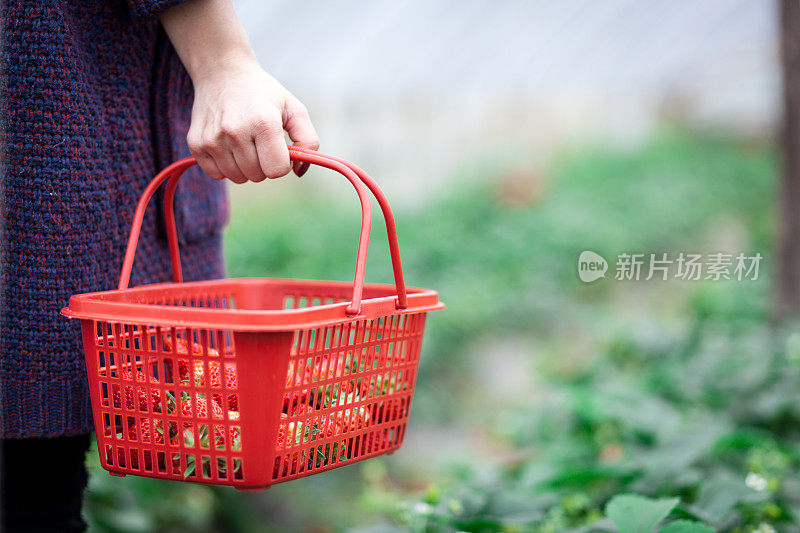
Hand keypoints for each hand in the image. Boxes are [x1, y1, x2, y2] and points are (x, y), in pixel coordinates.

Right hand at [187, 57, 318, 182]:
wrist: (222, 72)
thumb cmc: (263, 94)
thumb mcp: (294, 109)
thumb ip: (308, 141)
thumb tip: (300, 171)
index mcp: (264, 123)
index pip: (277, 170)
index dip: (282, 162)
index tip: (278, 146)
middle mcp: (235, 132)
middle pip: (258, 176)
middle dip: (264, 163)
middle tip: (259, 140)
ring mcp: (213, 139)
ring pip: (237, 178)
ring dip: (244, 166)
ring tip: (243, 140)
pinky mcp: (196, 144)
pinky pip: (217, 174)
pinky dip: (225, 165)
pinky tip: (227, 144)